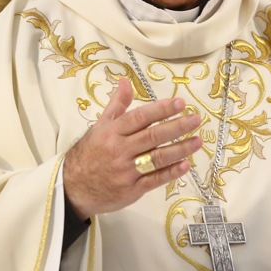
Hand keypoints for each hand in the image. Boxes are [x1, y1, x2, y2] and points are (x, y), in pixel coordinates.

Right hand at [63, 78, 201, 219]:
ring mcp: (126, 171)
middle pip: (152, 136)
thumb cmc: (90, 153)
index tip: (180, 103)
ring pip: (157, 158)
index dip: (161, 110)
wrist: (73, 187)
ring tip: (197, 141)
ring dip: (180, 149)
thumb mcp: (100, 126)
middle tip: (195, 119)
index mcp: (113, 132)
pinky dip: (171, 172)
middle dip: (176, 127)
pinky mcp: (131, 189)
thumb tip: (125, 81)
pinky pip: (154, 179)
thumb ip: (117, 105)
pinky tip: (186, 165)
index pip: (140, 117)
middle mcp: (120, 150)